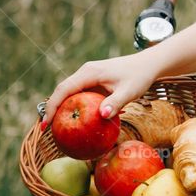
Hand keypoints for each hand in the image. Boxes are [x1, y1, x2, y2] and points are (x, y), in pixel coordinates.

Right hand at [41, 53, 157, 126]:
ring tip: (57, 129)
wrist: (148, 64)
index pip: (64, 89)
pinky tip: (74, 121)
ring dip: (62, 108)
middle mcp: (85, 72)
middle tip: (47, 130)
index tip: (46, 124)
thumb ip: (115, 103)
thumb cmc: (139, 77)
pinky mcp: (94, 81)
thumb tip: (102, 115)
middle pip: (62, 91)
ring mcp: (89, 76)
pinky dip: (74, 106)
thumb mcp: (129, 91)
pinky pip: (79, 94)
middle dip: (52, 109)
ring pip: (69, 92)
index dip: (52, 106)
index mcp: (89, 72)